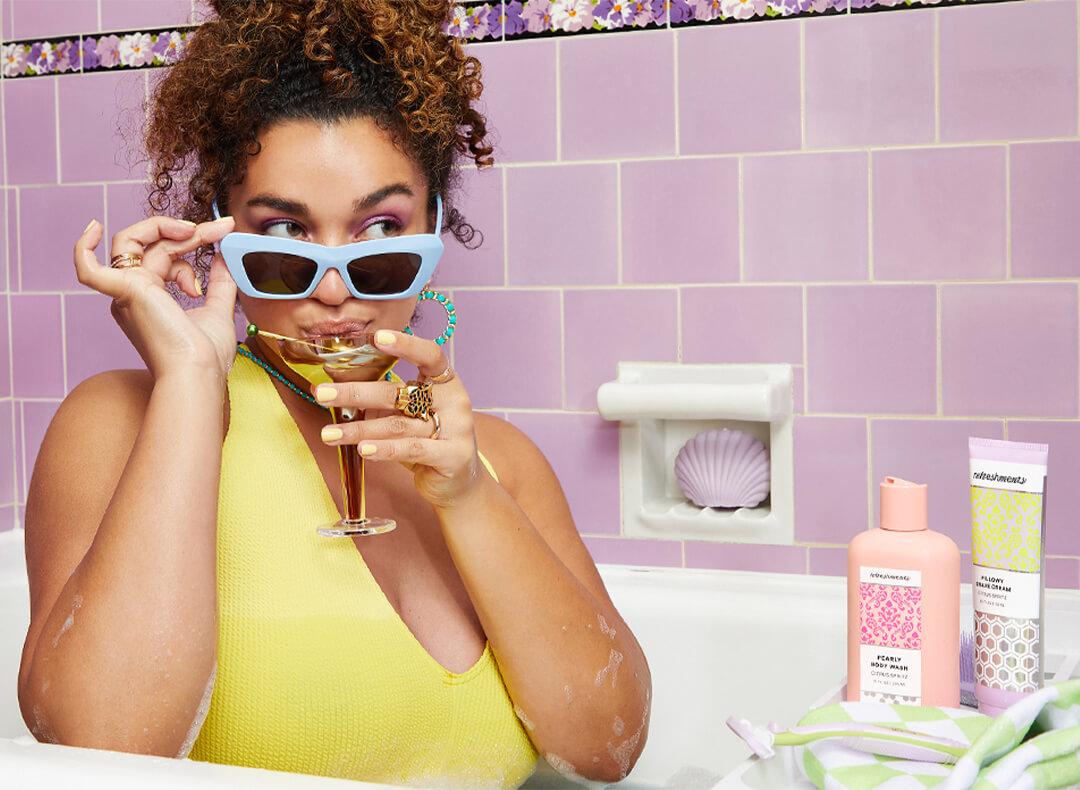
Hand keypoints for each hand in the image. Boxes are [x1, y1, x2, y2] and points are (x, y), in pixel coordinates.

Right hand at [73, 215, 237, 381]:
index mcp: (151, 299)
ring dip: (165, 229)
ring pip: (131, 242)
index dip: (193, 240)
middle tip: (220, 229)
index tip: (224, 231)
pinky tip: (93, 229)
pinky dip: (83, 249)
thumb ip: (220, 283)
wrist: (198, 373)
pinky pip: (89, 270)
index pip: (166, 254)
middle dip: (188, 233)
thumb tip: (223, 255)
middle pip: (152, 245)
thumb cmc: (206, 355)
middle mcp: (134, 294)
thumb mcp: (219, 310)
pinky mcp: (125, 292)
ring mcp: (126, 293)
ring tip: (197, 234)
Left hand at [310, 329, 485, 509]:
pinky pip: (412, 449)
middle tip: (322, 393)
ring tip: (329, 433)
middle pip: (400, 392)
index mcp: (445, 383)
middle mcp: (454, 402)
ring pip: (398, 424)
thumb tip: (328, 388)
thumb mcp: (408, 415)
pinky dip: (385, 449)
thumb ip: (380, 402)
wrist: (459, 482)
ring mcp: (456, 429)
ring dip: (359, 428)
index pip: (430, 356)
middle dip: (356, 393)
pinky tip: (362, 449)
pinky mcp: (452, 456)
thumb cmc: (429, 441)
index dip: (407, 345)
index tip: (378, 337)